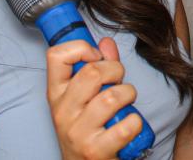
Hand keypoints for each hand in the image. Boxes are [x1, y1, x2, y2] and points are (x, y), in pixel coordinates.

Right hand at [47, 38, 141, 159]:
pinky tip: (130, 124)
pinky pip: (126, 125)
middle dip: (116, 71)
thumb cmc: (87, 129)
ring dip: (128, 94)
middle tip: (117, 82)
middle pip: (92, 73)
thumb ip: (98, 67)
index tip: (95, 57)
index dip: (82, 48)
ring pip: (112, 97)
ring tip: (126, 103)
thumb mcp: (85, 98)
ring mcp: (77, 132)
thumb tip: (106, 42)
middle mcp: (63, 112)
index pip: (57, 56)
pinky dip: (135, 121)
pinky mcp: (95, 150)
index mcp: (56, 94)